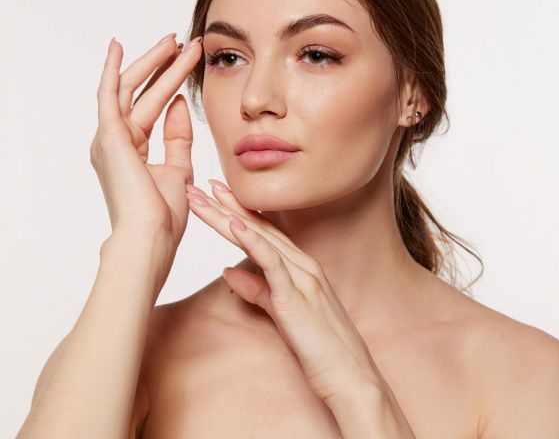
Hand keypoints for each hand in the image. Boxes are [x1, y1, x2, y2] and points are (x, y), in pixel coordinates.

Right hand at [90, 33, 202, 281]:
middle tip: (182, 42)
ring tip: (173, 40)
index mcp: (132, 150)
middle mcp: (116, 140)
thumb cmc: (164, 215)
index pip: (152, 106)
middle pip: (141, 92)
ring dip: (151, 63)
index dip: (170, 82)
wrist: (152, 238)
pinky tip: (118, 47)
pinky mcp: (108, 136)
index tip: (189, 63)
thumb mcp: (178, 169)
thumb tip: (180, 104)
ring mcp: (109, 138)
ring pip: (130, 88)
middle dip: (162, 66)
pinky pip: (108, 94)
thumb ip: (177, 138)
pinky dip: (112, 69)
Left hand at [185, 181, 383, 405]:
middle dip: (228, 205)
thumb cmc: (321, 351)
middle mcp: (304, 266)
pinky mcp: (298, 297)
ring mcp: (303, 278)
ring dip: (230, 215)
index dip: (238, 212)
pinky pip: (273, 263)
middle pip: (260, 228)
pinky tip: (235, 225)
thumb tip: (228, 270)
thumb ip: (258, 290)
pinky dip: (253, 241)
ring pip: (262, 238)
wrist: (351, 379)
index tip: (215, 195)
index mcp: (302, 269)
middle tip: (201, 185)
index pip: (265, 233)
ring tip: (205, 197)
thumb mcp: (283, 314)